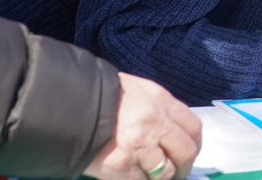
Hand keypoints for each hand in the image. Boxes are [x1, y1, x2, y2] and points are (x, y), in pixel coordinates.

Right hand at [83, 73, 201, 179]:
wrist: (66, 104)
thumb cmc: (101, 95)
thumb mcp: (136, 90)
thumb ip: (158, 107)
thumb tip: (172, 130)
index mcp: (160, 100)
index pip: (193, 127)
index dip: (195, 145)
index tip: (189, 154)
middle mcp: (153, 122)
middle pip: (185, 152)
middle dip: (184, 167)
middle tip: (177, 173)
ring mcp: (138, 145)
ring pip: (165, 173)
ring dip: (162, 178)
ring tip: (152, 176)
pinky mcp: (120, 165)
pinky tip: (133, 176)